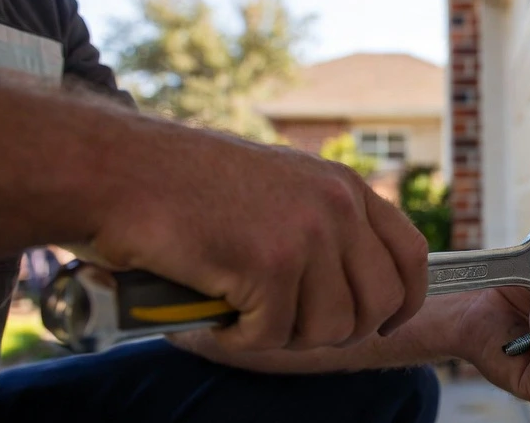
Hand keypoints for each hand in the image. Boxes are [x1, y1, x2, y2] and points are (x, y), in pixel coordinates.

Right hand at [88, 135, 427, 351]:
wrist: (119, 170)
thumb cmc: (183, 185)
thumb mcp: (279, 187)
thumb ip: (321, 225)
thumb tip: (351, 283)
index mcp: (343, 186)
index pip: (409, 254)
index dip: (404, 299)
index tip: (383, 323)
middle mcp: (335, 206)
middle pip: (379, 302)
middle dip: (336, 331)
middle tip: (287, 328)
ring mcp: (306, 234)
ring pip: (329, 327)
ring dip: (283, 336)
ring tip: (243, 315)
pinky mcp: (268, 265)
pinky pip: (274, 335)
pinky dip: (239, 339)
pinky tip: (213, 316)